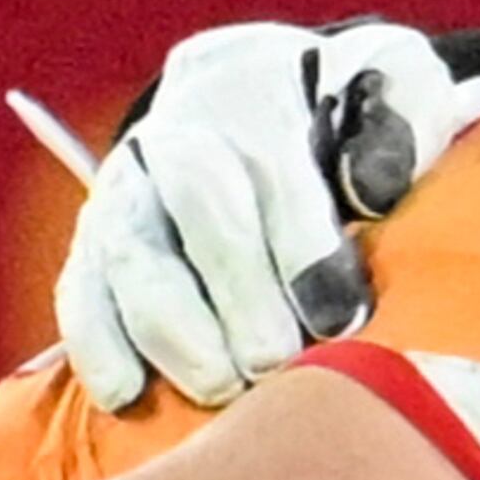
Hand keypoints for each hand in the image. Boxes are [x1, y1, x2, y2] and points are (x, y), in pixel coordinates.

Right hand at [55, 20, 459, 410]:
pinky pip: (80, 288)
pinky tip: (126, 394)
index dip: (301, 244)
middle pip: (193, 204)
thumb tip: (369, 188)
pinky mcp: (94, 242)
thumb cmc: (350, 109)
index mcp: (255, 86)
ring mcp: (125, 186)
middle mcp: (177, 131)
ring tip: (219, 387)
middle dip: (235, 291)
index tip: (338, 315)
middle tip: (274, 363)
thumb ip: (399, 123)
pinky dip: (97, 342)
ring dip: (170, 329)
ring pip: (128, 251)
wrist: (265, 101)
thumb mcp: (396, 85)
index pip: (271, 161)